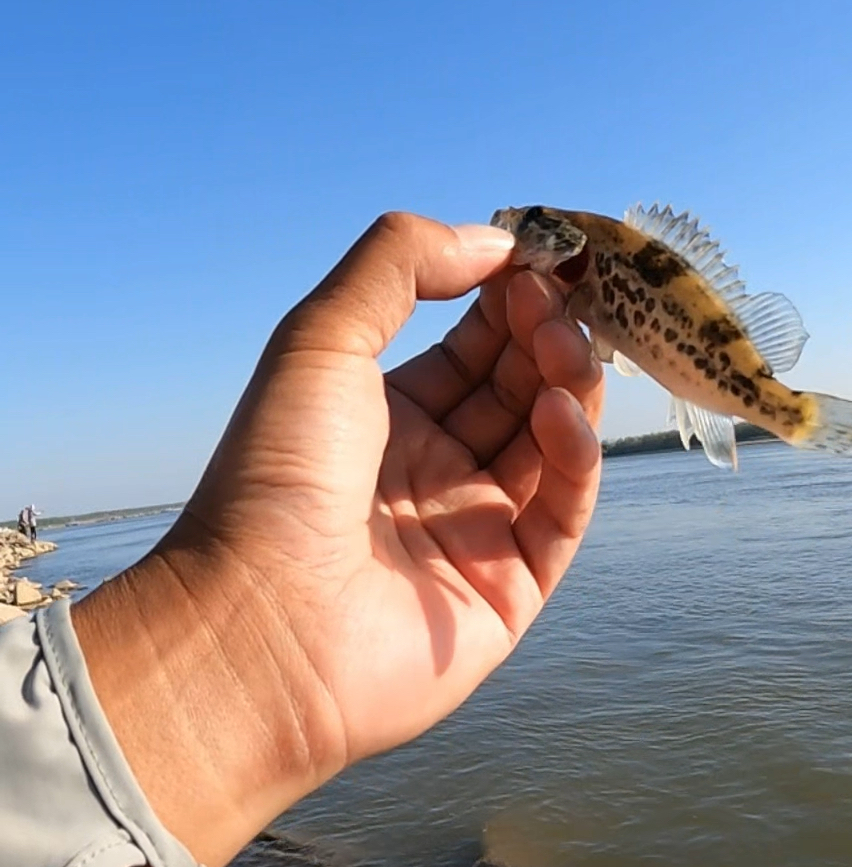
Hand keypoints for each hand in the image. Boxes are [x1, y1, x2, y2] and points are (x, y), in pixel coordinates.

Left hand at [75, 212, 603, 866]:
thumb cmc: (274, 480)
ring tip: (564, 345)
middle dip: (547, 332)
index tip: (543, 254)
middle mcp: (434, 469)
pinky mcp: (513, 587)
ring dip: (568, 382)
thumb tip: (496, 240)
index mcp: (383, 415)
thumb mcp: (321, 340)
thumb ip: (400, 267)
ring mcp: (477, 528)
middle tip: (561, 296)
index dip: (510, 294)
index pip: (474, 342)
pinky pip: (563, 508)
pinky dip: (575, 455)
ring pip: (553, 441)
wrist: (261, 627)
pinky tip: (562, 412)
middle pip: (521, 384)